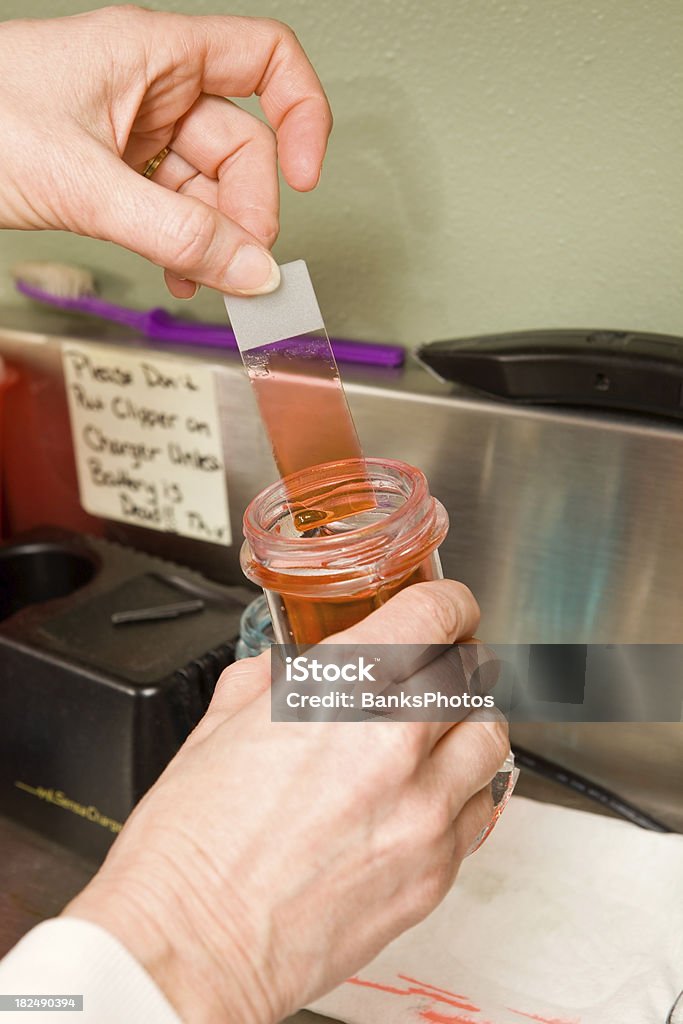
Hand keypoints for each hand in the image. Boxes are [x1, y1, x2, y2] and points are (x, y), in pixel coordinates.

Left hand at [0, 7, 331, 295]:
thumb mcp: (84, 180)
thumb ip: (176, 232)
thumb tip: (253, 268)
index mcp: (154, 55)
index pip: (266, 61)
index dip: (302, 116)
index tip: (307, 177)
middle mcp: (151, 89)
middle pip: (241, 146)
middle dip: (247, 210)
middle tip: (240, 264)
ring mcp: (133, 132)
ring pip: (207, 188)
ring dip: (213, 240)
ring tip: (201, 277)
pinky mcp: (113, 172)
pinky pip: (172, 210)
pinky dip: (183, 247)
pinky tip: (176, 273)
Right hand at [64, 580, 508, 1023]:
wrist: (192, 945)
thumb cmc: (192, 845)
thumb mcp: (219, 725)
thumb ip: (270, 678)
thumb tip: (290, 666)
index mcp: (341, 690)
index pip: (435, 615)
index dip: (448, 603)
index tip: (448, 609)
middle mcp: (395, 744)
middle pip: (471, 674)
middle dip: (452, 664)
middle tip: (428, 673)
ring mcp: (424, 812)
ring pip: (488, 740)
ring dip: (463, 727)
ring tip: (429, 739)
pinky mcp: (434, 873)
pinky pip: (479, 811)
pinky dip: (461, 793)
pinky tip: (422, 800)